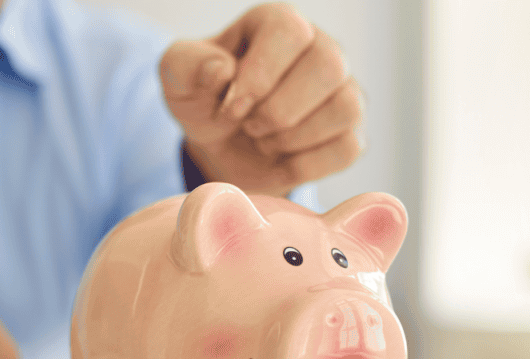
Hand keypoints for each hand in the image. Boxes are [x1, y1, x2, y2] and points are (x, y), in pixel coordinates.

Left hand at [160, 3, 363, 195]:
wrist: (220, 147)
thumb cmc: (204, 100)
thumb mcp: (178, 79)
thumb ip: (186, 65)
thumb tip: (220, 71)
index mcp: (276, 24)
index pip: (289, 31)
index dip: (259, 76)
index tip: (231, 107)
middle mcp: (320, 48)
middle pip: (328, 66)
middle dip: (277, 111)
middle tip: (248, 127)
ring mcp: (343, 90)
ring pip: (346, 107)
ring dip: (292, 138)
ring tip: (264, 141)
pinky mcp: (351, 132)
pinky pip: (348, 147)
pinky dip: (307, 164)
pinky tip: (282, 160)